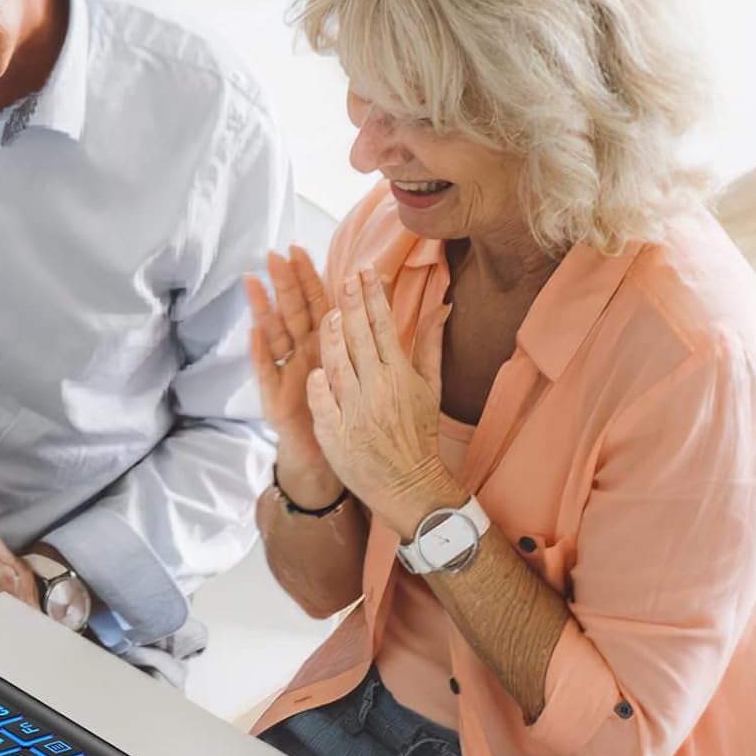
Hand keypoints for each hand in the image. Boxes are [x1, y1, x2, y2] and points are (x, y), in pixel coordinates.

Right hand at [245, 246, 344, 507]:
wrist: (329, 456)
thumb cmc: (346, 414)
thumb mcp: (360, 373)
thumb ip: (369, 338)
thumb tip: (379, 306)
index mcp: (325, 345)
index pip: (316, 304)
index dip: (308, 278)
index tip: (300, 249)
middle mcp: (303, 355)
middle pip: (292, 313)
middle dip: (283, 284)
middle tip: (273, 254)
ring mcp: (287, 376)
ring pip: (274, 336)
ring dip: (263, 310)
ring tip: (252, 283)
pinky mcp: (277, 400)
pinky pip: (269, 375)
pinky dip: (262, 355)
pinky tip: (255, 333)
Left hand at [307, 265, 458, 538]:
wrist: (409, 484)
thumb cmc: (418, 433)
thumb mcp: (431, 387)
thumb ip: (431, 344)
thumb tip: (442, 305)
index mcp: (400, 374)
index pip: (384, 326)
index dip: (372, 297)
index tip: (364, 272)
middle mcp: (378, 388)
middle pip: (360, 339)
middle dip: (351, 305)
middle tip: (344, 277)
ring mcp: (355, 411)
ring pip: (339, 366)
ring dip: (332, 338)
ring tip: (326, 313)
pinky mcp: (336, 433)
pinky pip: (323, 403)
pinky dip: (319, 386)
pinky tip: (314, 368)